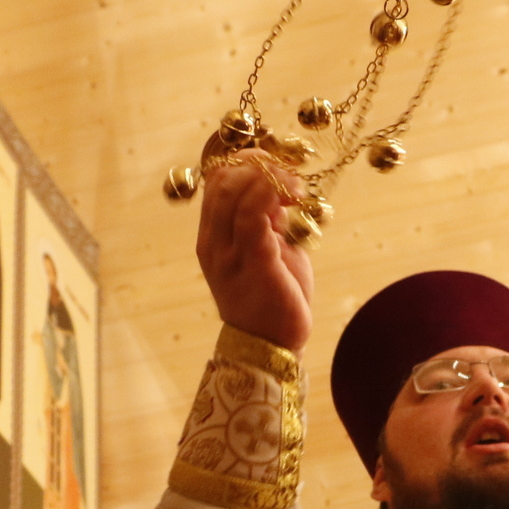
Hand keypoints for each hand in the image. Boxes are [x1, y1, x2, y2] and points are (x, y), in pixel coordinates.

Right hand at [195, 153, 313, 352]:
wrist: (271, 345)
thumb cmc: (272, 298)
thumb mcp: (268, 251)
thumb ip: (268, 222)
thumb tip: (279, 191)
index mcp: (213, 237)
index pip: (216, 182)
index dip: (246, 162)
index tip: (277, 166)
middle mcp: (213, 242)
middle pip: (223, 180)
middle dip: (259, 165)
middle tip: (290, 173)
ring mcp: (229, 253)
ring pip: (235, 192)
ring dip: (270, 178)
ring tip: (296, 187)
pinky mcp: (253, 262)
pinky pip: (253, 216)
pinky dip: (274, 196)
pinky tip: (295, 199)